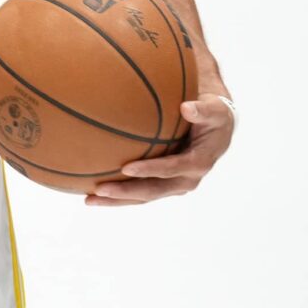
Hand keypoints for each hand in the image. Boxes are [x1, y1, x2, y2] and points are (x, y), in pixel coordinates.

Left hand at [84, 93, 234, 205]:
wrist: (218, 128)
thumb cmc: (213, 114)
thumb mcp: (215, 109)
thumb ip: (203, 109)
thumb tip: (186, 107)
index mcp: (199, 163)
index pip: (171, 169)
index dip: (149, 170)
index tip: (126, 168)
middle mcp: (187, 179)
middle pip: (153, 190)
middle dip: (126, 193)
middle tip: (99, 190)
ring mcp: (175, 185)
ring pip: (143, 196)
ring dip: (117, 200)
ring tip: (89, 200)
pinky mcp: (165, 184)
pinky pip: (141, 191)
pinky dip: (120, 194)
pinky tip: (94, 191)